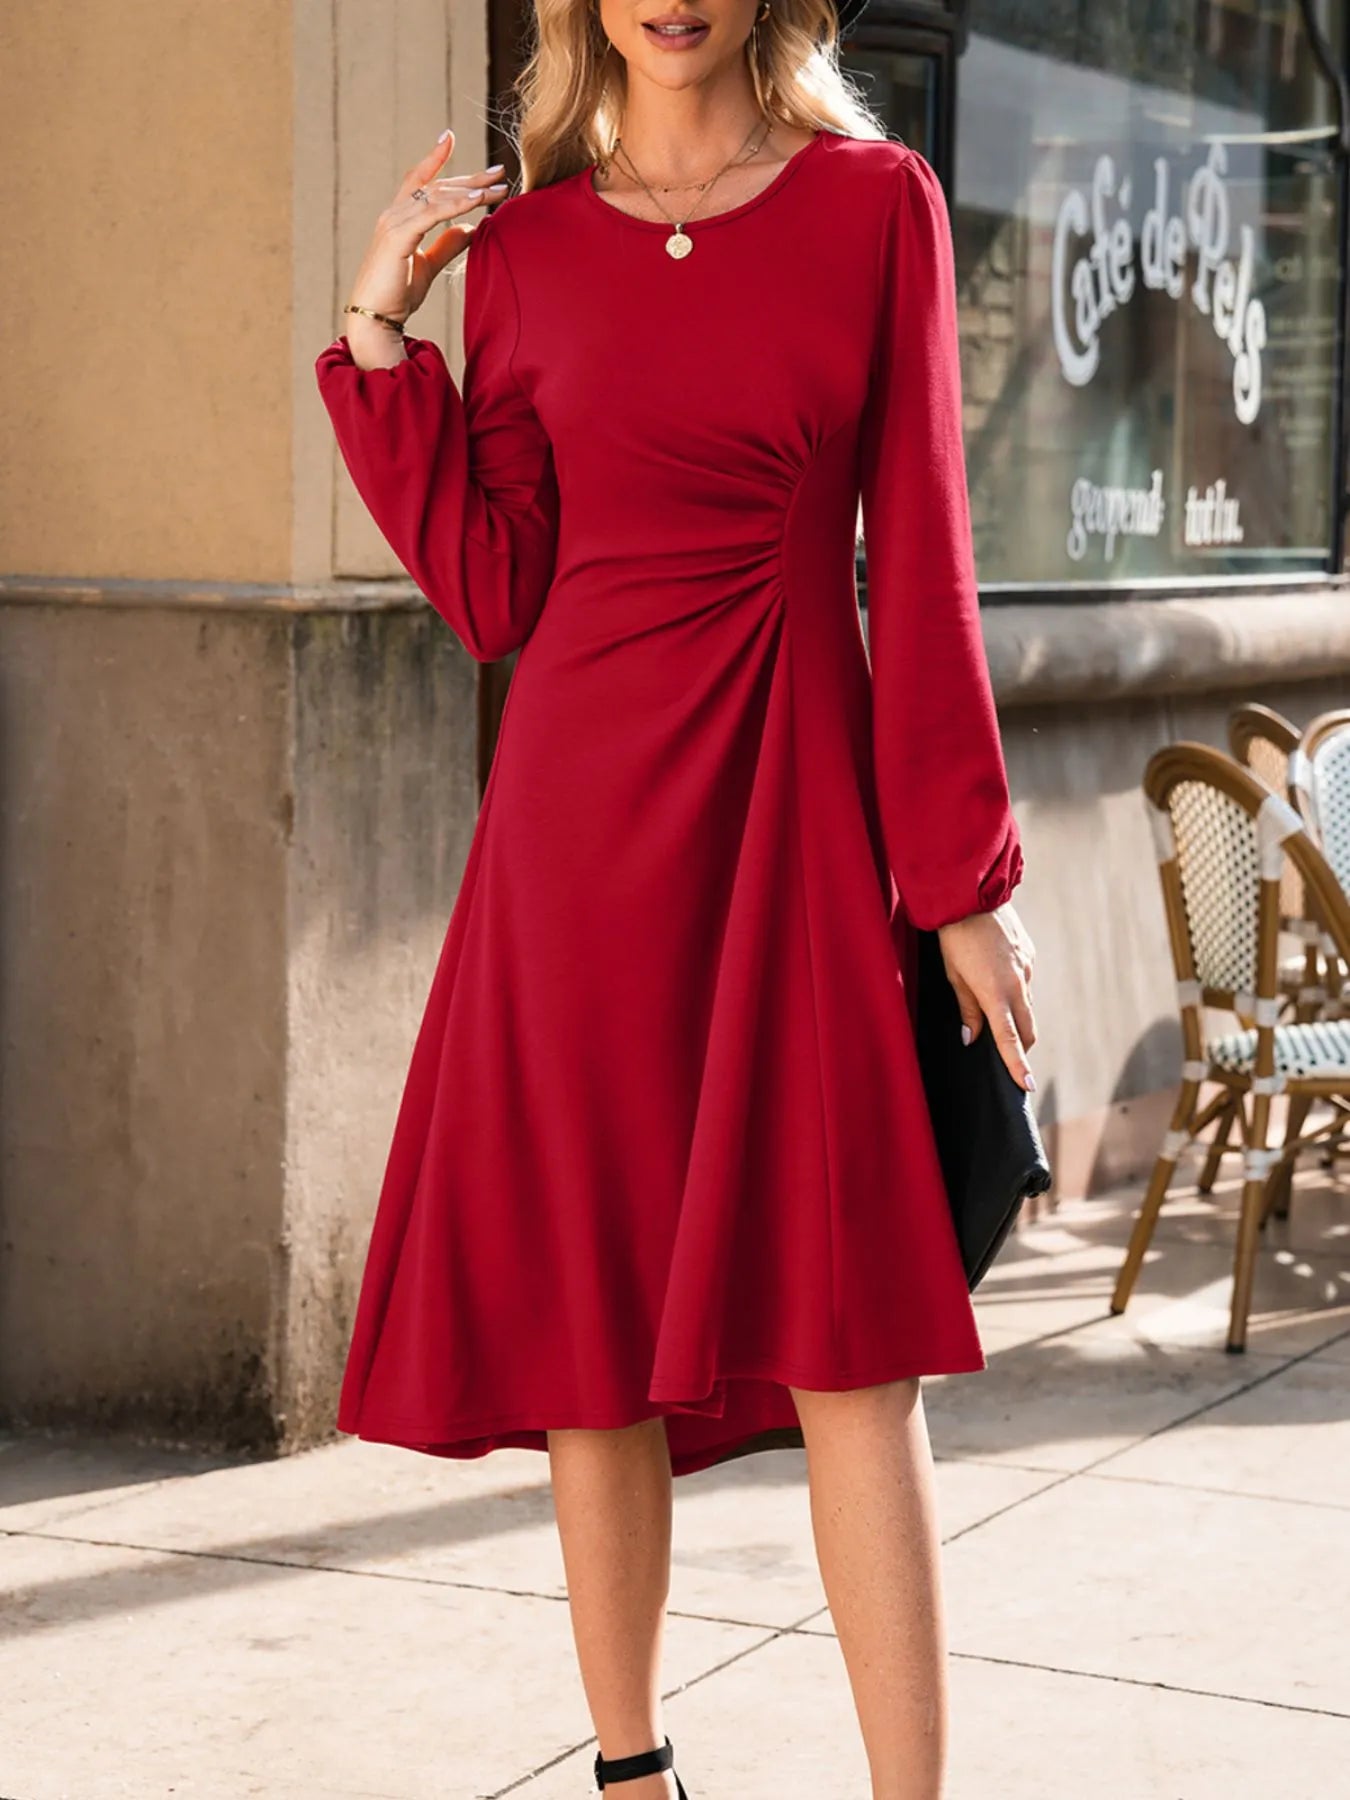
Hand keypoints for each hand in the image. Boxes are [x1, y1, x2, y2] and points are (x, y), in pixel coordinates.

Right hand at [344, 127, 509, 327]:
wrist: (376, 319)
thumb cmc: (398, 294)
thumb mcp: (430, 264)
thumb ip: (447, 244)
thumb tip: (470, 226)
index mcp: (399, 218)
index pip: (420, 180)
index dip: (435, 158)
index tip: (450, 137)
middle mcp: (394, 213)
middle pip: (436, 185)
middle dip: (470, 177)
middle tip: (499, 172)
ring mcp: (393, 222)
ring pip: (436, 196)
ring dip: (470, 190)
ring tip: (498, 188)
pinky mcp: (397, 237)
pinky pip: (432, 214)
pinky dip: (455, 205)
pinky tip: (476, 201)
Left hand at [935, 903, 1036, 1091]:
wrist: (972, 896)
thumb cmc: (955, 938)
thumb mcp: (953, 976)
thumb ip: (967, 1009)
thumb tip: (973, 1037)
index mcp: (996, 993)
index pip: (1010, 1039)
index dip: (1018, 1065)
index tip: (1027, 1086)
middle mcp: (1018, 984)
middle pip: (1028, 1028)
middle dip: (1022, 1047)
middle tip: (1010, 1059)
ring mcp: (1028, 969)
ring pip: (1027, 1005)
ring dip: (1017, 1017)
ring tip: (995, 1012)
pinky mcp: (1030, 955)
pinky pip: (1026, 982)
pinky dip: (1015, 990)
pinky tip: (997, 976)